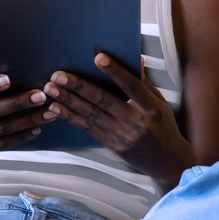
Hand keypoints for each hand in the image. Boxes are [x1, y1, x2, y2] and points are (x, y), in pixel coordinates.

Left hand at [43, 54, 197, 188]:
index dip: (115, 71)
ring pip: (91, 115)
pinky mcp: (113, 146)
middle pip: (104, 100)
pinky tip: (57, 108)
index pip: (132, 85)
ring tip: (51, 89)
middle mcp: (137, 122)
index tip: (98, 57)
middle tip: (58, 75)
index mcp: (152, 107)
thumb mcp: (160, 103)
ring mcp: (124, 136)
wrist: (168, 161)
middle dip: (79, 86)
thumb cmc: (163, 127)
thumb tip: (136, 58)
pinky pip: (88, 129)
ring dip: (68, 101)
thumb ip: (144, 83)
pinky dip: (71, 117)